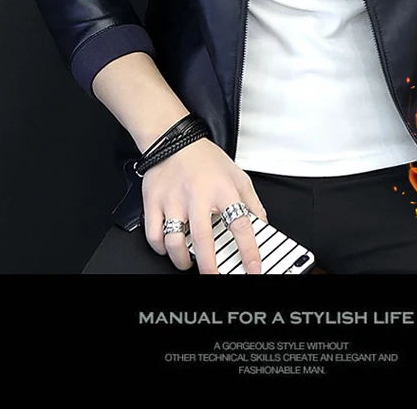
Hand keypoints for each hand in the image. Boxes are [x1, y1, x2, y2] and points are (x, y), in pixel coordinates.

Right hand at [141, 138, 268, 273]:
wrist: (173, 139)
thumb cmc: (205, 159)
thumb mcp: (237, 175)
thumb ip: (252, 203)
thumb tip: (263, 226)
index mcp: (223, 189)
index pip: (240, 225)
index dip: (249, 251)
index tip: (254, 268)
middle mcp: (198, 196)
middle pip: (204, 240)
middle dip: (210, 267)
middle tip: (215, 277)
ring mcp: (173, 200)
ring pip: (175, 242)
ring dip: (183, 261)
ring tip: (189, 263)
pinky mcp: (153, 202)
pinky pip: (154, 236)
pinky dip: (161, 248)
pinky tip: (169, 247)